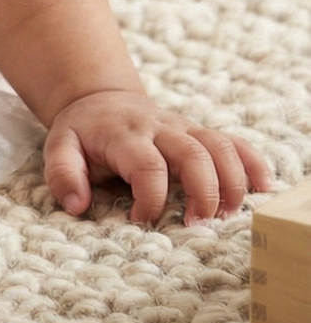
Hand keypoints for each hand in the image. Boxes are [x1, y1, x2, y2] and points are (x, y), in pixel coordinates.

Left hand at [44, 89, 276, 225]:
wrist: (100, 99)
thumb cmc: (82, 132)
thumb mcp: (59, 146)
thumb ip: (63, 174)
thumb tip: (76, 205)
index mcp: (124, 134)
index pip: (146, 164)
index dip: (150, 197)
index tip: (140, 219)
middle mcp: (159, 128)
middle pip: (193, 154)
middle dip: (203, 192)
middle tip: (196, 224)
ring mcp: (183, 128)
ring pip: (219, 146)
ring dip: (231, 182)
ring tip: (225, 216)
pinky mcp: (198, 133)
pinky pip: (233, 142)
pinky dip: (251, 163)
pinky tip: (262, 188)